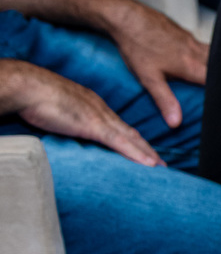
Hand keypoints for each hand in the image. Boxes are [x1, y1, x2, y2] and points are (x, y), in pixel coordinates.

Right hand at [8, 61, 163, 165]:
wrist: (26, 86)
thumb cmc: (35, 97)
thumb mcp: (58, 110)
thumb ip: (68, 121)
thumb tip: (70, 133)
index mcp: (94, 106)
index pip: (120, 127)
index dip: (134, 141)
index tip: (146, 153)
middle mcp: (102, 110)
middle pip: (130, 133)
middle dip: (147, 149)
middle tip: (162, 164)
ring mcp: (99, 117)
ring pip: (130, 138)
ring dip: (147, 154)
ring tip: (161, 168)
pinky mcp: (92, 125)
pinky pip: (119, 142)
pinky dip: (136, 153)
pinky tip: (149, 164)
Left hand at [105, 2, 207, 127]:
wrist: (126, 16)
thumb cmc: (136, 45)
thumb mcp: (148, 78)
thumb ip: (164, 100)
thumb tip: (175, 123)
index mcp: (191, 65)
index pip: (216, 80)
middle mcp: (195, 51)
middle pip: (219, 66)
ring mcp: (190, 39)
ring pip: (212, 53)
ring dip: (216, 64)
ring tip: (216, 75)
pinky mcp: (183, 32)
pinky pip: (202, 45)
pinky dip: (205, 54)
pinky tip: (198, 59)